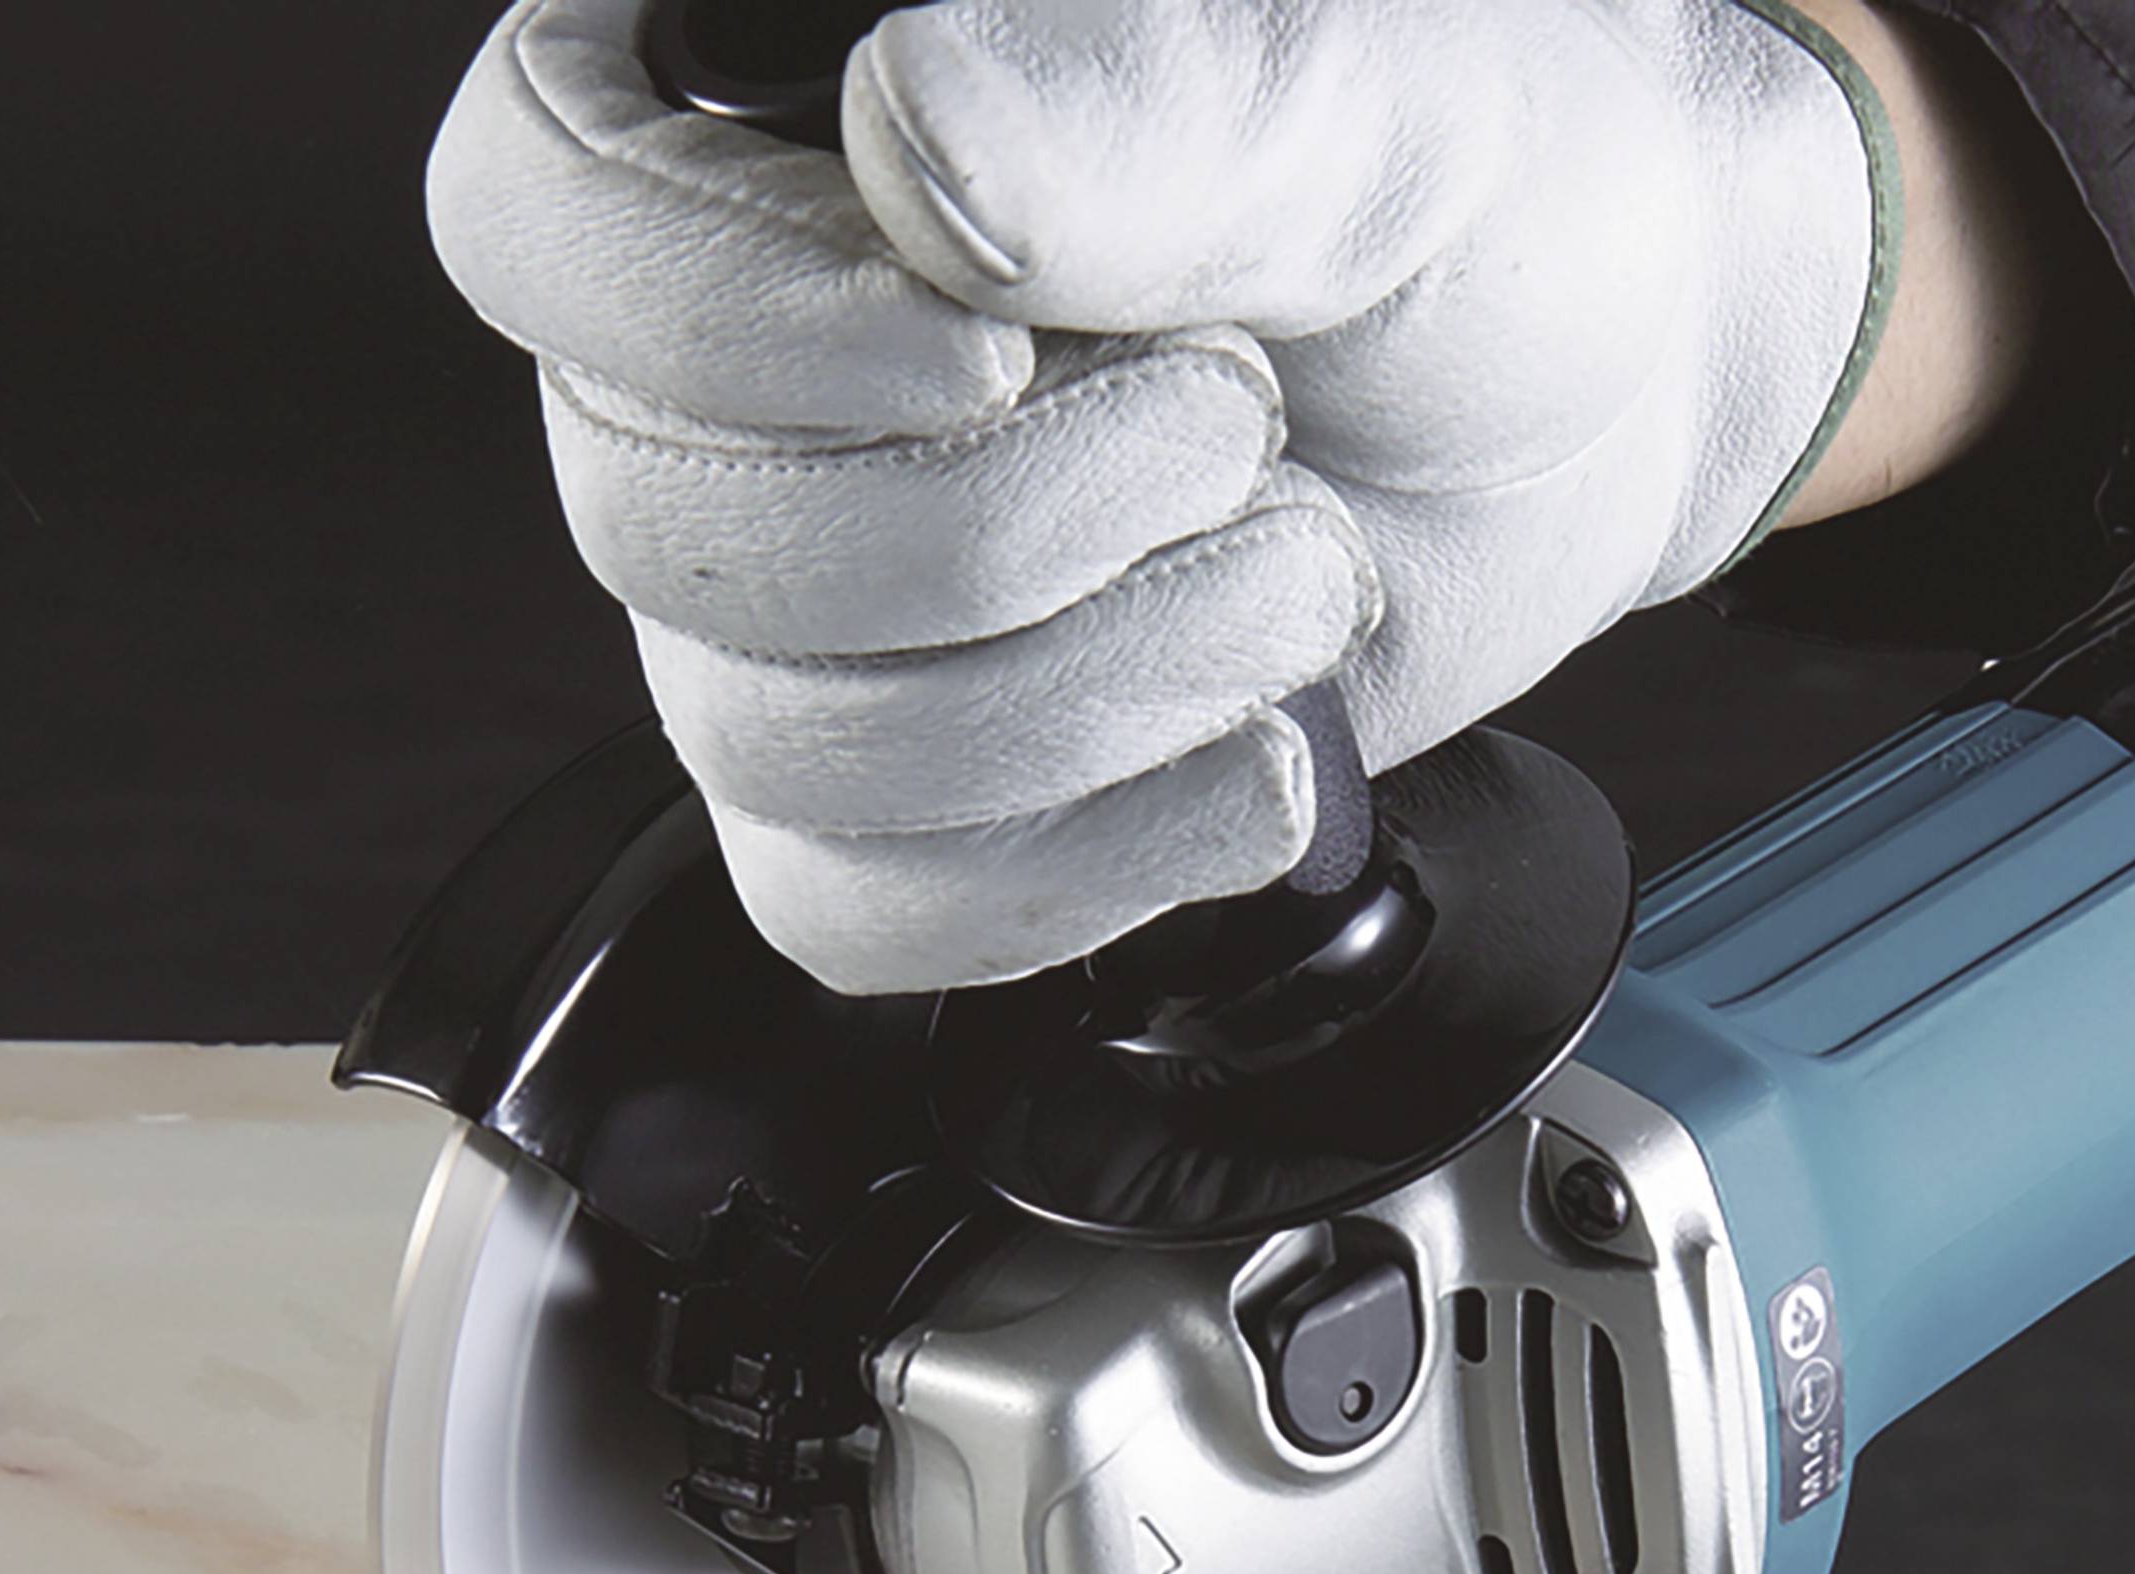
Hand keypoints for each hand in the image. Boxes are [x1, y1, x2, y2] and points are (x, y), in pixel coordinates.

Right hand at [429, 0, 1892, 991]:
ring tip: (1280, 580)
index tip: (978, 357)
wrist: (1589, 400)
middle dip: (1002, 536)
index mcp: (777, 136)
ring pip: (781, 751)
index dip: (714, 328)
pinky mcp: (920, 797)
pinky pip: (866, 911)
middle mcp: (752, 387)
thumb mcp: (1356, 100)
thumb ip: (1140, 106)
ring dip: (1083, 704)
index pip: (545, 225)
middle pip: (667, 532)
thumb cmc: (1475, 199)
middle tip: (1233, 437)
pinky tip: (1238, 765)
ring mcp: (819, 614)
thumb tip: (921, 156)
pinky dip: (1082, 868)